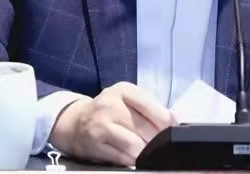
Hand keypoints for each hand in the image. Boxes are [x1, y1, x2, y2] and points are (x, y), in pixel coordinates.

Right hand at [48, 82, 176, 165]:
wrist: (75, 122)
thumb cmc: (109, 111)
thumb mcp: (127, 100)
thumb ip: (150, 107)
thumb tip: (174, 121)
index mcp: (123, 90)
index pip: (152, 107)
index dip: (166, 122)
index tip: (171, 129)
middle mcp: (111, 104)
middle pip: (146, 128)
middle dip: (157, 140)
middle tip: (159, 144)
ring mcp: (101, 124)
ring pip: (136, 145)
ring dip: (146, 152)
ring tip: (147, 151)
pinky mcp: (95, 144)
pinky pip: (123, 158)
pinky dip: (132, 160)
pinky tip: (133, 157)